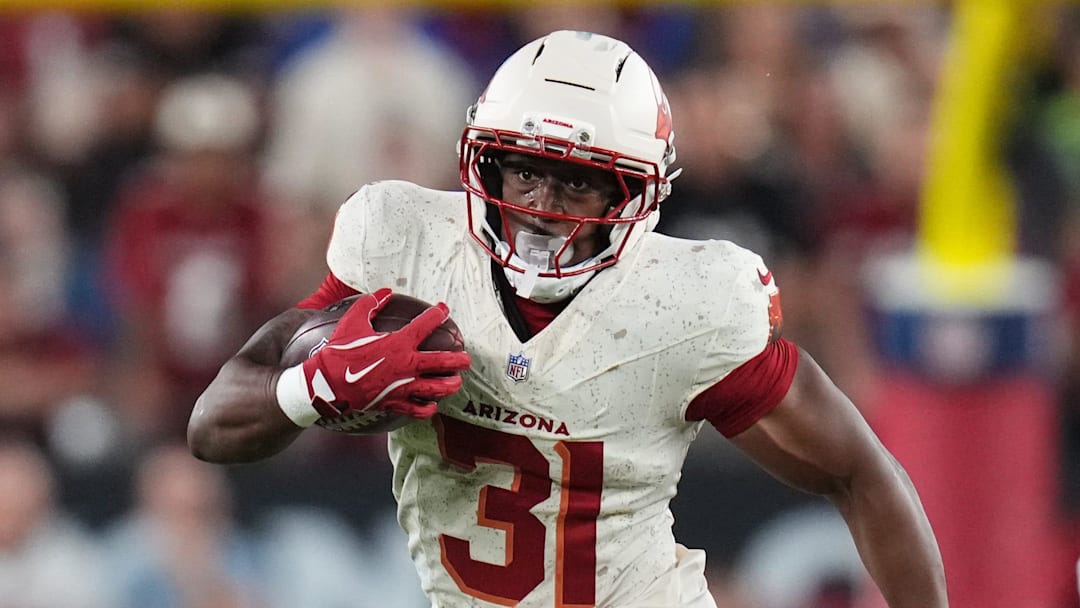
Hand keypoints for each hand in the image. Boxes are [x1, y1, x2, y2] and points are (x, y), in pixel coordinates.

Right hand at [299, 288, 470, 419]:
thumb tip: (384, 291)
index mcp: (398, 343)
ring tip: (457, 382)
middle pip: (443, 362)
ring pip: (437, 388)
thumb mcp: (353, 321)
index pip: (426, 324)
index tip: (444, 309)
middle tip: (466, 358)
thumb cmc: (340, 351)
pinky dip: (428, 408)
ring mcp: (403, 386)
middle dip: (459, 360)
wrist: (327, 383)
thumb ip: (371, 304)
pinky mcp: (396, 403)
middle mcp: (406, 365)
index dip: (438, 314)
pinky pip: (418, 410)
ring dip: (450, 385)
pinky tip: (432, 405)